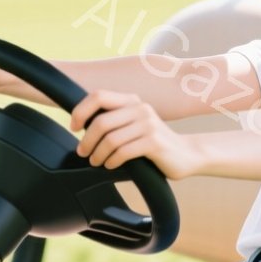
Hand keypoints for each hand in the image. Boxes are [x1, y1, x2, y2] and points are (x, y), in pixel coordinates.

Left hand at [71, 90, 202, 179]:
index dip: (80, 110)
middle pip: (101, 121)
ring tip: (96, 162)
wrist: (186, 154)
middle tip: (83, 152)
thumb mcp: (133, 125)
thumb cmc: (153, 142)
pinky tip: (111, 165)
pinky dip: (112, 161)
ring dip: (98, 154)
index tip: (74, 127)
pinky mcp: (154, 142)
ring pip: (111, 139)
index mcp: (132, 100)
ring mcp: (149, 124)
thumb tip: (81, 125)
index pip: (98, 96)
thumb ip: (114, 120)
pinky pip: (123, 152)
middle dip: (87, 140)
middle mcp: (140, 108)